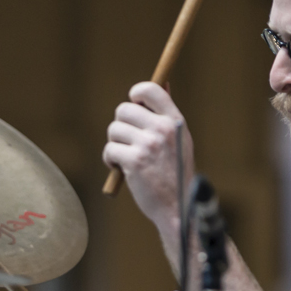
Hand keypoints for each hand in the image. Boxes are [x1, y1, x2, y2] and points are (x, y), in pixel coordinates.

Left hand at [103, 82, 193, 233]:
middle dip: (121, 126)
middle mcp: (163, 129)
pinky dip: (111, 160)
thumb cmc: (176, 174)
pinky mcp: (134, 161)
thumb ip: (167, 114)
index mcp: (175, 121)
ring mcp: (148, 144)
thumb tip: (162, 84)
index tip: (134, 105)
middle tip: (129, 141)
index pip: (151, 89)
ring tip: (127, 158)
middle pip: (124, 109)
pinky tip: (121, 170)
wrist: (178, 207)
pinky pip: (109, 150)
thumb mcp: (180, 140)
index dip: (136, 94)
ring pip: (114, 130)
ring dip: (115, 145)